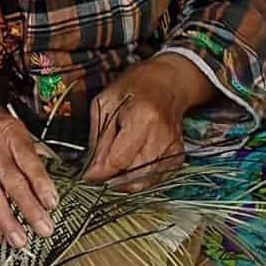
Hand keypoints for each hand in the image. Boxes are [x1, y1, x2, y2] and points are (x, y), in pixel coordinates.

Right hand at [0, 76, 57, 250]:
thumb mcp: (15, 126)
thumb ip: (31, 152)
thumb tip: (48, 175)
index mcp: (12, 138)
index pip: (29, 164)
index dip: (41, 184)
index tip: (52, 203)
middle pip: (14, 185)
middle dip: (30, 210)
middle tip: (44, 229)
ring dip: (8, 223)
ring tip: (20, 242)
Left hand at [83, 55, 211, 187]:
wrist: (165, 84)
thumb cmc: (132, 90)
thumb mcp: (104, 105)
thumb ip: (98, 140)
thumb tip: (91, 172)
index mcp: (143, 118)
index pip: (119, 160)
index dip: (100, 173)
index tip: (87, 175)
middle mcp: (162, 136)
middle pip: (132, 175)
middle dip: (111, 178)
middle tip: (99, 171)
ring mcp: (173, 148)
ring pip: (143, 181)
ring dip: (125, 180)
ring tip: (115, 165)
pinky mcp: (178, 156)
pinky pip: (154, 179)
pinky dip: (139, 177)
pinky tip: (132, 162)